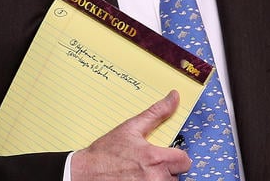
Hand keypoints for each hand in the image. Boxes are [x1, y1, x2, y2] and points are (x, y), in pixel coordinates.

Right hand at [71, 90, 190, 180]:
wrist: (84, 174)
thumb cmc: (105, 153)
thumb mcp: (130, 128)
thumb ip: (156, 113)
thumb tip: (174, 97)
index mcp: (155, 158)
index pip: (185, 161)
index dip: (176, 156)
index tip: (165, 155)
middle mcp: (155, 179)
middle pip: (177, 176)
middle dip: (167, 170)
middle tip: (149, 166)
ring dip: (159, 180)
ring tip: (141, 174)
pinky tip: (136, 180)